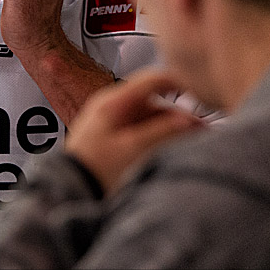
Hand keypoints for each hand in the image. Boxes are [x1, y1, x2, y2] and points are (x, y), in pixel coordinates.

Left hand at [65, 70, 206, 193]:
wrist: (68, 191)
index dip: (179, 81)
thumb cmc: (94, 169)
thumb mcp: (132, 148)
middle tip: (200, 129)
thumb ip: (162, 130)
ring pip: (149, 116)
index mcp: (113, 102)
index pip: (152, 79)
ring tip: (190, 141)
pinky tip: (171, 147)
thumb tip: (188, 120)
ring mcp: (110, 121)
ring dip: (170, 126)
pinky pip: (140, 129)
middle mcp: (111, 106)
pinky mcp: (110, 137)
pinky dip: (157, 135)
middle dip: (178, 114)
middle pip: (153, 101)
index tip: (199, 91)